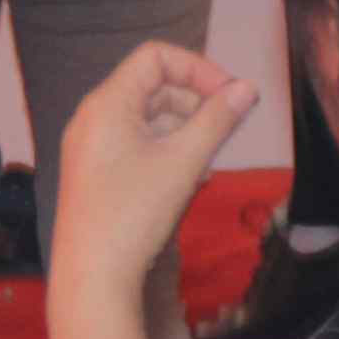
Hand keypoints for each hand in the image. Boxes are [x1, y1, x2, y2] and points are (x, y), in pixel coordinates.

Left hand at [52, 40, 255, 299]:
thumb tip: (247, 88)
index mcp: (107, 104)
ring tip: (211, 158)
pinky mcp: (95, 175)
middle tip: (228, 128)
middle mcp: (93, 118)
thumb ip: (217, 120)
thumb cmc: (134, 213)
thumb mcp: (183, 162)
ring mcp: (90, 148)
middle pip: (152, 86)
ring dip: (184, 128)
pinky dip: (165, 149)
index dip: (197, 68)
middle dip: (194, 101)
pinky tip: (190, 177)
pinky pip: (135, 144)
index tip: (229, 96)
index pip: (155, 57)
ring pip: (146, 119)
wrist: (92, 280)